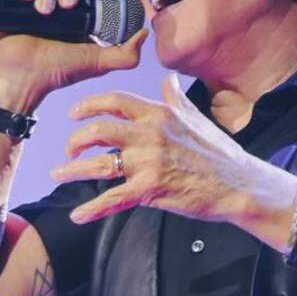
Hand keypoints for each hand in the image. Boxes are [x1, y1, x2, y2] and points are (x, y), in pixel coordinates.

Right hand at [0, 0, 147, 112]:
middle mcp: (58, 8)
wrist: (22, 80)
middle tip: (69, 5)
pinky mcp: (14, 4)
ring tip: (46, 10)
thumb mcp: (96, 64)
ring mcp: (35, 5)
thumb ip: (124, 55)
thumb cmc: (58, 73)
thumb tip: (144, 32)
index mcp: (78, 17)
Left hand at [51, 73, 272, 224]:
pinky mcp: (151, 189)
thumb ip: (175, 98)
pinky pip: (114, 198)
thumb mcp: (196, 117)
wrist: (238, 184)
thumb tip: (168, 80)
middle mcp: (150, 134)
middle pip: (100, 130)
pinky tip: (77, 215)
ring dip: (73, 170)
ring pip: (100, 164)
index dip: (89, 105)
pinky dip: (92, 209)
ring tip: (58, 174)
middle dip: (77, 140)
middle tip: (68, 150)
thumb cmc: (218, 153)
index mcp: (159, 114)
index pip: (115, 101)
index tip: (74, 113)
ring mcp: (149, 162)